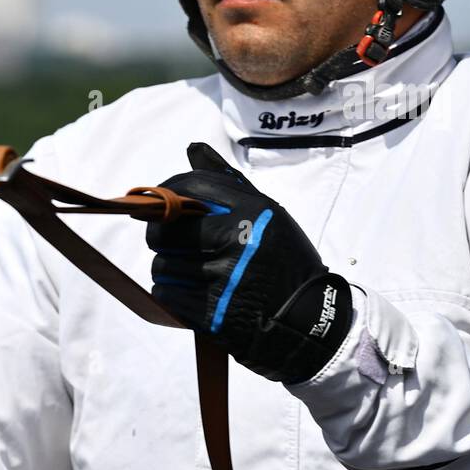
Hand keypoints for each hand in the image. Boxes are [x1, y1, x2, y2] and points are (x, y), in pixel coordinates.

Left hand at [146, 143, 352, 384]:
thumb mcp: (268, 215)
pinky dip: (173, 294)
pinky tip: (195, 294)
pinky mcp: (212, 312)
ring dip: (170, 268)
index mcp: (254, 211)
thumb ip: (228, 183)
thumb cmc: (285, 263)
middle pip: (167, 228)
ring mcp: (224, 278)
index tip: (164, 204)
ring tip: (196, 273)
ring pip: (162, 263)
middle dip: (162, 236)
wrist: (307, 321)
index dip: (168, 193)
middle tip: (177, 244)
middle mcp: (239, 240)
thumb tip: (193, 148)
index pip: (190, 187)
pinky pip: (166, 293)